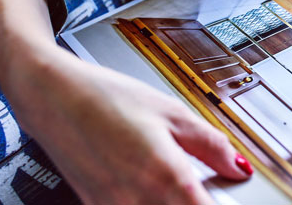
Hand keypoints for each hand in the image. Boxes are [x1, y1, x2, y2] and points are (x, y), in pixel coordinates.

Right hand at [7, 47, 252, 204]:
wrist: (52, 97)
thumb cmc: (107, 97)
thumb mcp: (171, 111)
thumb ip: (211, 144)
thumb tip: (239, 166)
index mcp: (165, 173)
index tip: (232, 196)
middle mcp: (137, 198)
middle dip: (198, 204)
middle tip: (206, 188)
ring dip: (173, 203)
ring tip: (180, 186)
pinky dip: (148, 203)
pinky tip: (151, 188)